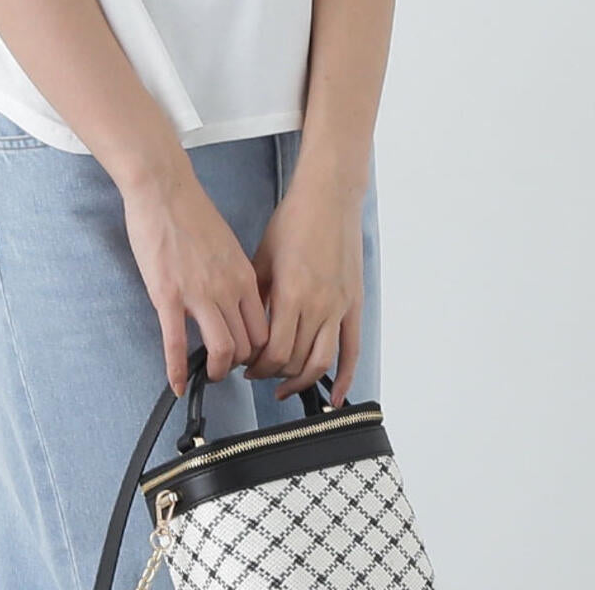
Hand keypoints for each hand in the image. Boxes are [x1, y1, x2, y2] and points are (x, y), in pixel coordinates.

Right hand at [121, 167, 269, 399]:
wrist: (163, 188)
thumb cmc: (190, 211)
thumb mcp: (227, 244)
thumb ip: (234, 275)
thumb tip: (235, 299)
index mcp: (243, 275)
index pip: (264, 329)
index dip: (258, 351)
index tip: (248, 356)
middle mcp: (227, 289)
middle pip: (248, 345)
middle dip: (239, 365)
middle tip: (228, 368)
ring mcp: (197, 294)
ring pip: (222, 350)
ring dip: (217, 371)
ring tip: (209, 375)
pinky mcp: (167, 296)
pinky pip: (176, 344)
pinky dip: (177, 370)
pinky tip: (176, 383)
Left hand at [243, 176, 365, 407]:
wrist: (328, 201)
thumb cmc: (293, 222)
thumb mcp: (262, 257)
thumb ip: (256, 294)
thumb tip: (244, 325)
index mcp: (291, 293)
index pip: (274, 350)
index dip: (257, 366)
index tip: (245, 365)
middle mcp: (318, 306)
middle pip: (295, 360)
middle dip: (273, 373)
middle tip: (259, 373)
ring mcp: (339, 308)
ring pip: (322, 362)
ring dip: (302, 381)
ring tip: (285, 387)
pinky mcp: (354, 306)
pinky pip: (351, 351)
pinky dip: (345, 378)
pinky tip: (334, 397)